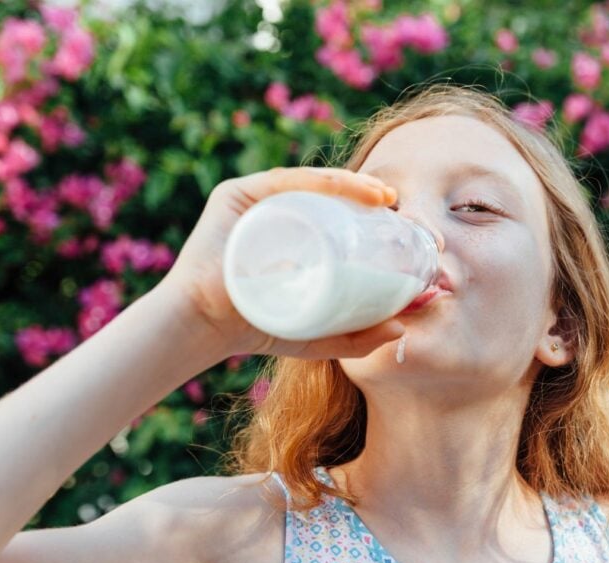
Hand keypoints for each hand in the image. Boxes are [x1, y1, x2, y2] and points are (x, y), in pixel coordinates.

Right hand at [158, 167, 403, 358]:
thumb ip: (357, 336)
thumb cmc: (257, 330)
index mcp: (294, 234)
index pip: (339, 215)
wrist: (205, 327)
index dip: (373, 213)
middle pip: (329, 196)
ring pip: (311, 183)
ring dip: (351, 183)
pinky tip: (346, 186)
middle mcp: (275, 211)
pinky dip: (318, 179)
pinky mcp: (236, 194)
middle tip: (398, 207)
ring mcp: (255, 199)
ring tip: (381, 196)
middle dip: (368, 195)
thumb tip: (403, 328)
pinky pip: (284, 180)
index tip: (403, 223)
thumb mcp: (318, 336)